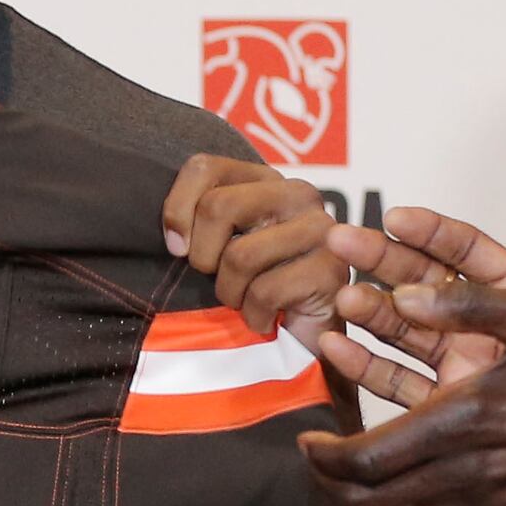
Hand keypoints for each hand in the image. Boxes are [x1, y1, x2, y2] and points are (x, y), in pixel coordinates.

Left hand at [165, 154, 342, 345]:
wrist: (302, 338)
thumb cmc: (252, 289)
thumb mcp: (216, 249)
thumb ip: (195, 223)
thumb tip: (176, 240)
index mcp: (266, 180)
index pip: (204, 168)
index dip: (177, 211)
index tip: (178, 248)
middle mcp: (297, 194)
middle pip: (217, 207)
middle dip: (204, 257)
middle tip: (221, 280)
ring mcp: (320, 230)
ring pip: (239, 255)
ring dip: (231, 293)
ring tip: (246, 302)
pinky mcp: (329, 270)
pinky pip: (265, 292)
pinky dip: (255, 316)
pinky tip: (267, 319)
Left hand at [299, 279, 505, 505]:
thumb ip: (468, 301)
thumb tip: (405, 294)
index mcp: (460, 422)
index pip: (360, 459)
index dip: (320, 455)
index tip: (309, 439)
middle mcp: (464, 476)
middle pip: (363, 505)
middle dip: (327, 486)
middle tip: (321, 462)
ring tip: (354, 489)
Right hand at [314, 193, 505, 408]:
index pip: (469, 253)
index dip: (432, 232)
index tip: (395, 218)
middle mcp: (486, 327)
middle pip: (424, 283)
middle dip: (381, 260)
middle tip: (341, 241)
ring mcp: (462, 366)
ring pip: (404, 329)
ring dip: (369, 311)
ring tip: (341, 297)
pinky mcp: (446, 407)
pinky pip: (398, 381)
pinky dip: (365, 364)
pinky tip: (336, 347)